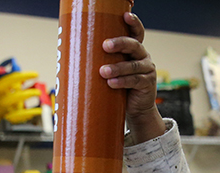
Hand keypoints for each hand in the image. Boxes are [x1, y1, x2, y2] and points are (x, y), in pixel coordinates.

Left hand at [100, 13, 162, 143]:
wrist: (134, 109)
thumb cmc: (119, 87)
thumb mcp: (112, 70)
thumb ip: (102, 60)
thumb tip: (72, 52)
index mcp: (134, 50)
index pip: (136, 32)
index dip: (133, 23)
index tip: (125, 16)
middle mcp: (143, 56)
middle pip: (134, 45)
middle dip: (119, 43)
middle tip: (105, 45)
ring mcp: (147, 70)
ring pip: (133, 65)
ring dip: (117, 68)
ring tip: (103, 72)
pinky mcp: (147, 84)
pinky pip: (135, 81)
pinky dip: (122, 82)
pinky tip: (112, 83)